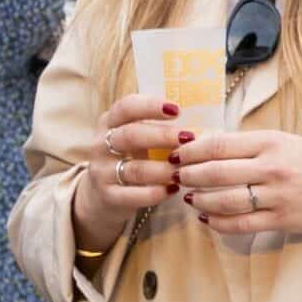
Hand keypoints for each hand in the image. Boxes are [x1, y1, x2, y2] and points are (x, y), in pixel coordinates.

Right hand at [70, 93, 185, 243]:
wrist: (101, 193)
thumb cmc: (129, 158)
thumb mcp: (134, 138)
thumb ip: (156, 128)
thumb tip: (200, 122)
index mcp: (109, 123)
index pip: (126, 107)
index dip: (150, 106)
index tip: (177, 109)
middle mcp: (101, 144)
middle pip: (130, 135)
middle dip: (162, 136)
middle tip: (188, 138)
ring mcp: (102, 171)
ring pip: (135, 169)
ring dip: (164, 169)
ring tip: (184, 169)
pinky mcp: (107, 196)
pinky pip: (133, 195)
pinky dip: (156, 193)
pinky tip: (173, 190)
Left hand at [171, 131, 301, 245]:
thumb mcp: (284, 142)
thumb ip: (248, 145)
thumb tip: (203, 146)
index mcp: (271, 142)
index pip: (218, 145)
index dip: (190, 151)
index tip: (175, 154)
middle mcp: (273, 168)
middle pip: (215, 173)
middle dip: (188, 176)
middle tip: (176, 177)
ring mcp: (277, 196)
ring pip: (224, 200)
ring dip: (199, 200)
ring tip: (189, 197)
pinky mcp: (282, 220)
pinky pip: (240, 224)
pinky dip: (217, 223)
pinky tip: (206, 219)